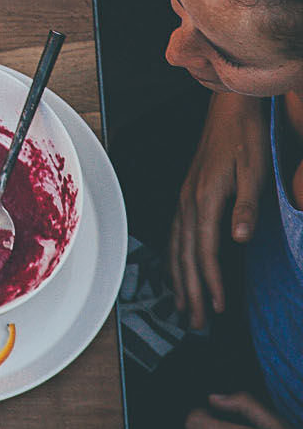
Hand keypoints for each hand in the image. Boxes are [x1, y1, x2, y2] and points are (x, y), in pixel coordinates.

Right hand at [169, 91, 268, 327]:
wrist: (230, 106)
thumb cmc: (246, 135)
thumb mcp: (255, 170)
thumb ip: (246, 206)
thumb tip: (238, 238)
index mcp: (205, 197)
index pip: (205, 251)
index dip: (211, 283)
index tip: (217, 309)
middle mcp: (189, 199)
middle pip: (185, 255)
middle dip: (190, 291)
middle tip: (195, 323)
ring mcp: (185, 195)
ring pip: (176, 246)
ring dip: (179, 278)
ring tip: (183, 307)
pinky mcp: (188, 192)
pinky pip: (176, 232)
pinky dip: (174, 257)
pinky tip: (178, 269)